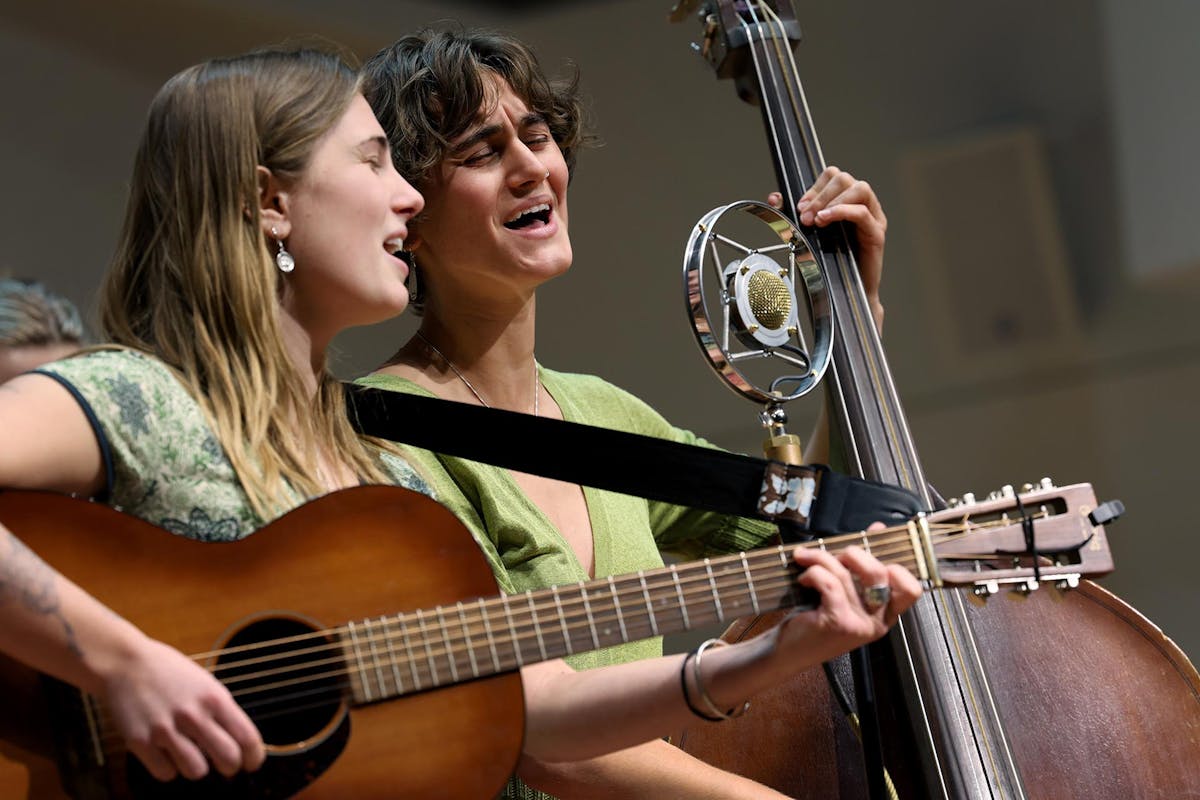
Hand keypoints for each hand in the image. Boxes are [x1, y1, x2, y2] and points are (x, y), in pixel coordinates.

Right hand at [102, 634, 264, 781]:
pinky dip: (168, 768)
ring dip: (196, 767)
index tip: (251, 763)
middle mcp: (193, 714)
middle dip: (230, 767)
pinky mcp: (140, 741)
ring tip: (190, 753)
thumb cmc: (170, 673)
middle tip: (225, 765)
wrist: (126, 663)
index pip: (247, 737)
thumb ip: (222, 712)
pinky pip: (165, 773)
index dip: (254, 757)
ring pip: (197, 771)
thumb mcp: (206, 684)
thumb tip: (241, 744)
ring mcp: (165, 729)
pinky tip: (165, 753)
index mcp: (214, 698)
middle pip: (228, 758)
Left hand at [768, 165, 886, 332]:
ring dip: (832, 200)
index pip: (833, 175)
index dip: (813, 187)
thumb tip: (774, 197)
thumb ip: (791, 214)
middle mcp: (862, 205)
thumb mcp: (806, 233)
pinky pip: (863, 212)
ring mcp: (873, 218)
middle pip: (844, 178)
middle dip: (819, 195)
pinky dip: (842, 211)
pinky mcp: (876, 233)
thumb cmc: (828, 263)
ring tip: (816, 219)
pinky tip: (825, 220)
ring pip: (859, 189)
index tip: (798, 206)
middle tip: (804, 216)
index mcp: (846, 201)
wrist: (845, 294)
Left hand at [770, 541, 921, 666]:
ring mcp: (860, 624)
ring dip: (820, 558)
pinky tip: (804, 579)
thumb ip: (862, 564)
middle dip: (853, 553)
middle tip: (834, 553)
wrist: (789, 651)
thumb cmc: (816, 618)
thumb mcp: (844, 591)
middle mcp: (878, 621)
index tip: (872, 550)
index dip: (896, 565)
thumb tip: (879, 528)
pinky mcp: (839, 623)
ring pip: (845, 573)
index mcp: (885, 613)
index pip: (911, 589)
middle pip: (879, 572)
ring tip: (805, 559)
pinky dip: (813, 572)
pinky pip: (829, 583)